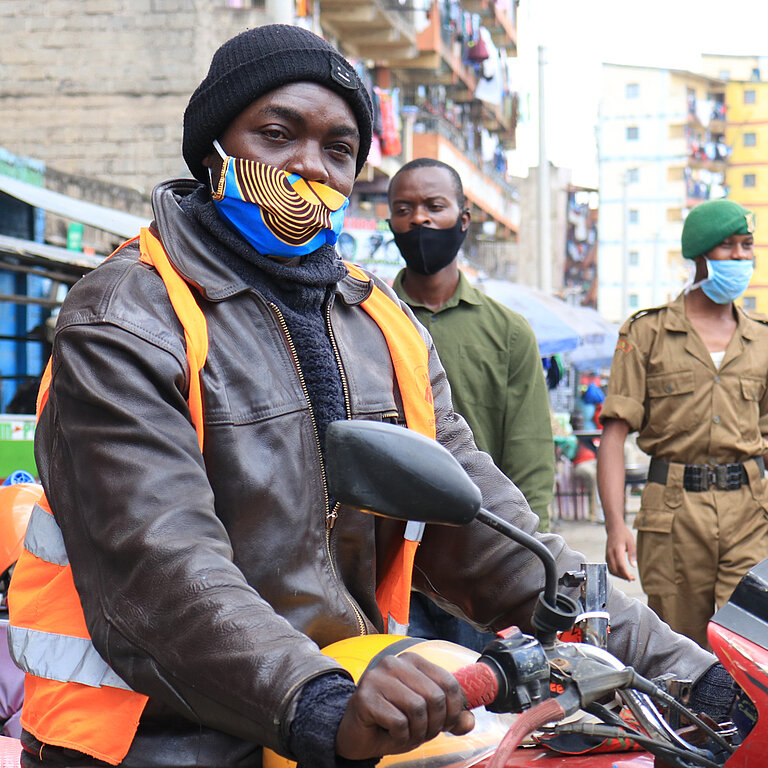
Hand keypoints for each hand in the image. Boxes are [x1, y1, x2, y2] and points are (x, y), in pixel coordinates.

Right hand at [335, 652, 474, 759]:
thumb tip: (469, 720)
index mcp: (412, 661)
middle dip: (434, 725)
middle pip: (435, 697)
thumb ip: (449, 717)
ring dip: (417, 732)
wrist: (356, 735)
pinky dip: (400, 737)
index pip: (449, 682)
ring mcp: (377, 677)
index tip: (444, 723)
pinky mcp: (365, 697)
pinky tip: (390, 734)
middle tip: (422, 733)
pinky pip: (399, 723)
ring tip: (406, 733)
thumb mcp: (426, 719)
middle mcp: (394, 663)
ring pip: (418, 709)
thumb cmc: (391, 722)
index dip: (453, 710)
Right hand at [605, 521, 636, 580]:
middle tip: (632, 578)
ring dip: (619, 575)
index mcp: (617, 550)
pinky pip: (609, 567)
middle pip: (615, 570)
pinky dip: (615, 572)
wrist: (614, 528)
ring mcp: (607, 555)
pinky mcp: (607, 556)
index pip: (620, 566)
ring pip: (611, 570)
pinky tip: (622, 572)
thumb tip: (634, 566)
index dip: (626, 574)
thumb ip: (632, 554)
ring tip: (627, 576)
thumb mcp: (631, 542)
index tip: (632, 578)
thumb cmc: (623, 534)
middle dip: (623, 576)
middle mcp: (610, 553)